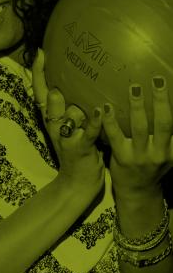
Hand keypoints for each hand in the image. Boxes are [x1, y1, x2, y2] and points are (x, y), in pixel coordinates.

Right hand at [32, 48, 104, 197]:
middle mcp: (54, 126)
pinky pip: (87, 132)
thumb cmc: (78, 151)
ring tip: (79, 98)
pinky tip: (100, 110)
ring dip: (73, 108)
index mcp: (51, 120)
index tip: (41, 52)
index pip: (40, 93)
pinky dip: (93, 122)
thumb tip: (70, 83)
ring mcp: (66, 138)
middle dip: (49, 84)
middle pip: (48, 101)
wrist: (77, 184)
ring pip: (67, 115)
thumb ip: (68, 107)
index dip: (39, 73)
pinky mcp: (80, 149)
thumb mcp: (68, 127)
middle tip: (49, 65)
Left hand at [102, 77, 172, 197]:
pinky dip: (111, 120)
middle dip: (160, 100)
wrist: (137, 192)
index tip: (169, 84)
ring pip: (141, 127)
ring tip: (135, 88)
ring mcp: (140, 156)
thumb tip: (167, 110)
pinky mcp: (122, 158)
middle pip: (164, 122)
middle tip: (156, 80)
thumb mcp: (167, 154)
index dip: (172, 106)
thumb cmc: (152, 168)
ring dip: (137, 106)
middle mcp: (160, 153)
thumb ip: (169, 138)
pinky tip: (106, 107)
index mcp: (172, 150)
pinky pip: (115, 135)